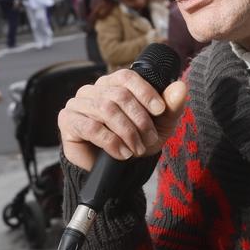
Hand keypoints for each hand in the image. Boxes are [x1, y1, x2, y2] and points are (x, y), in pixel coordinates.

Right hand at [58, 68, 187, 171]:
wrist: (114, 172)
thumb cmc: (134, 142)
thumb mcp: (159, 126)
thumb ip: (170, 106)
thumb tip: (181, 86)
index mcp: (112, 84)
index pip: (127, 76)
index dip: (145, 91)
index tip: (160, 110)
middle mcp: (92, 89)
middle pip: (118, 95)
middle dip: (139, 119)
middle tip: (149, 140)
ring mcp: (77, 103)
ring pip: (106, 110)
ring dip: (127, 132)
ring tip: (137, 149)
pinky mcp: (68, 121)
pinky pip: (90, 127)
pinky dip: (111, 142)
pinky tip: (122, 153)